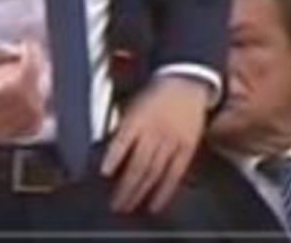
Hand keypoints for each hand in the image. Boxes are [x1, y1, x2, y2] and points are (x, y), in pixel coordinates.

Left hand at [101, 75, 208, 213]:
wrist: (185, 83)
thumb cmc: (154, 97)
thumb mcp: (133, 106)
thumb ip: (123, 130)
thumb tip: (107, 156)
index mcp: (138, 118)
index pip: (123, 140)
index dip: (113, 157)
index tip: (103, 173)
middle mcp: (155, 131)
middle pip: (139, 164)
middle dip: (125, 187)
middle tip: (115, 204)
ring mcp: (172, 141)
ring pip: (154, 173)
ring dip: (140, 193)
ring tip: (129, 207)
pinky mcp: (187, 149)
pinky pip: (174, 174)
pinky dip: (164, 192)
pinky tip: (154, 205)